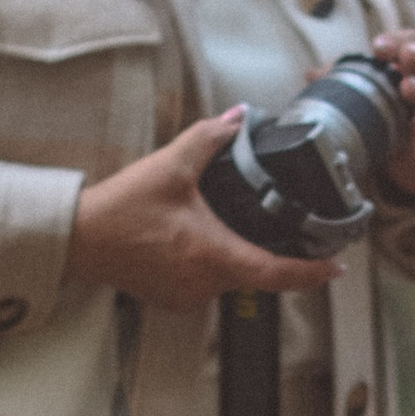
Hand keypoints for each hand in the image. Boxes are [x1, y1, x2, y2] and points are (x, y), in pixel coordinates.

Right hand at [70, 109, 343, 311]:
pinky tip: (198, 238)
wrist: (78, 239)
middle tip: (281, 227)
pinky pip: (204, 282)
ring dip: (235, 254)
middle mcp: (204, 284)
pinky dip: (210, 262)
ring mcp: (186, 296)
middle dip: (269, 251)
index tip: (335, 267)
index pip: (277, 273)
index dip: (311, 273)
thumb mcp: (170, 166)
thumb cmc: (121, 210)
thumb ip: (209, 139)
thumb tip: (237, 118)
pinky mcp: (170, 297)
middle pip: (254, 272)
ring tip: (228, 224)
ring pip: (229, 277)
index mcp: (214, 256)